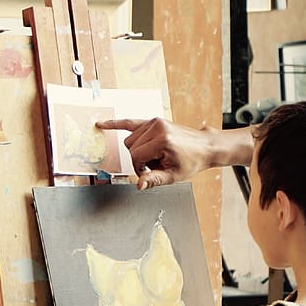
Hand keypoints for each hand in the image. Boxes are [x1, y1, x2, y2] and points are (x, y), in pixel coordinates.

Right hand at [95, 117, 251, 189]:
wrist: (204, 147)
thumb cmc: (191, 161)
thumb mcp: (173, 176)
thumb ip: (153, 180)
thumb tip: (138, 185)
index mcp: (162, 140)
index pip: (135, 156)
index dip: (140, 168)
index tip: (151, 171)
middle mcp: (157, 127)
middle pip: (130, 146)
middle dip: (138, 159)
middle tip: (154, 164)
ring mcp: (154, 122)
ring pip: (129, 139)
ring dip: (138, 150)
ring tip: (154, 155)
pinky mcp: (153, 121)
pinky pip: (129, 122)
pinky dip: (115, 123)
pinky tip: (102, 124)